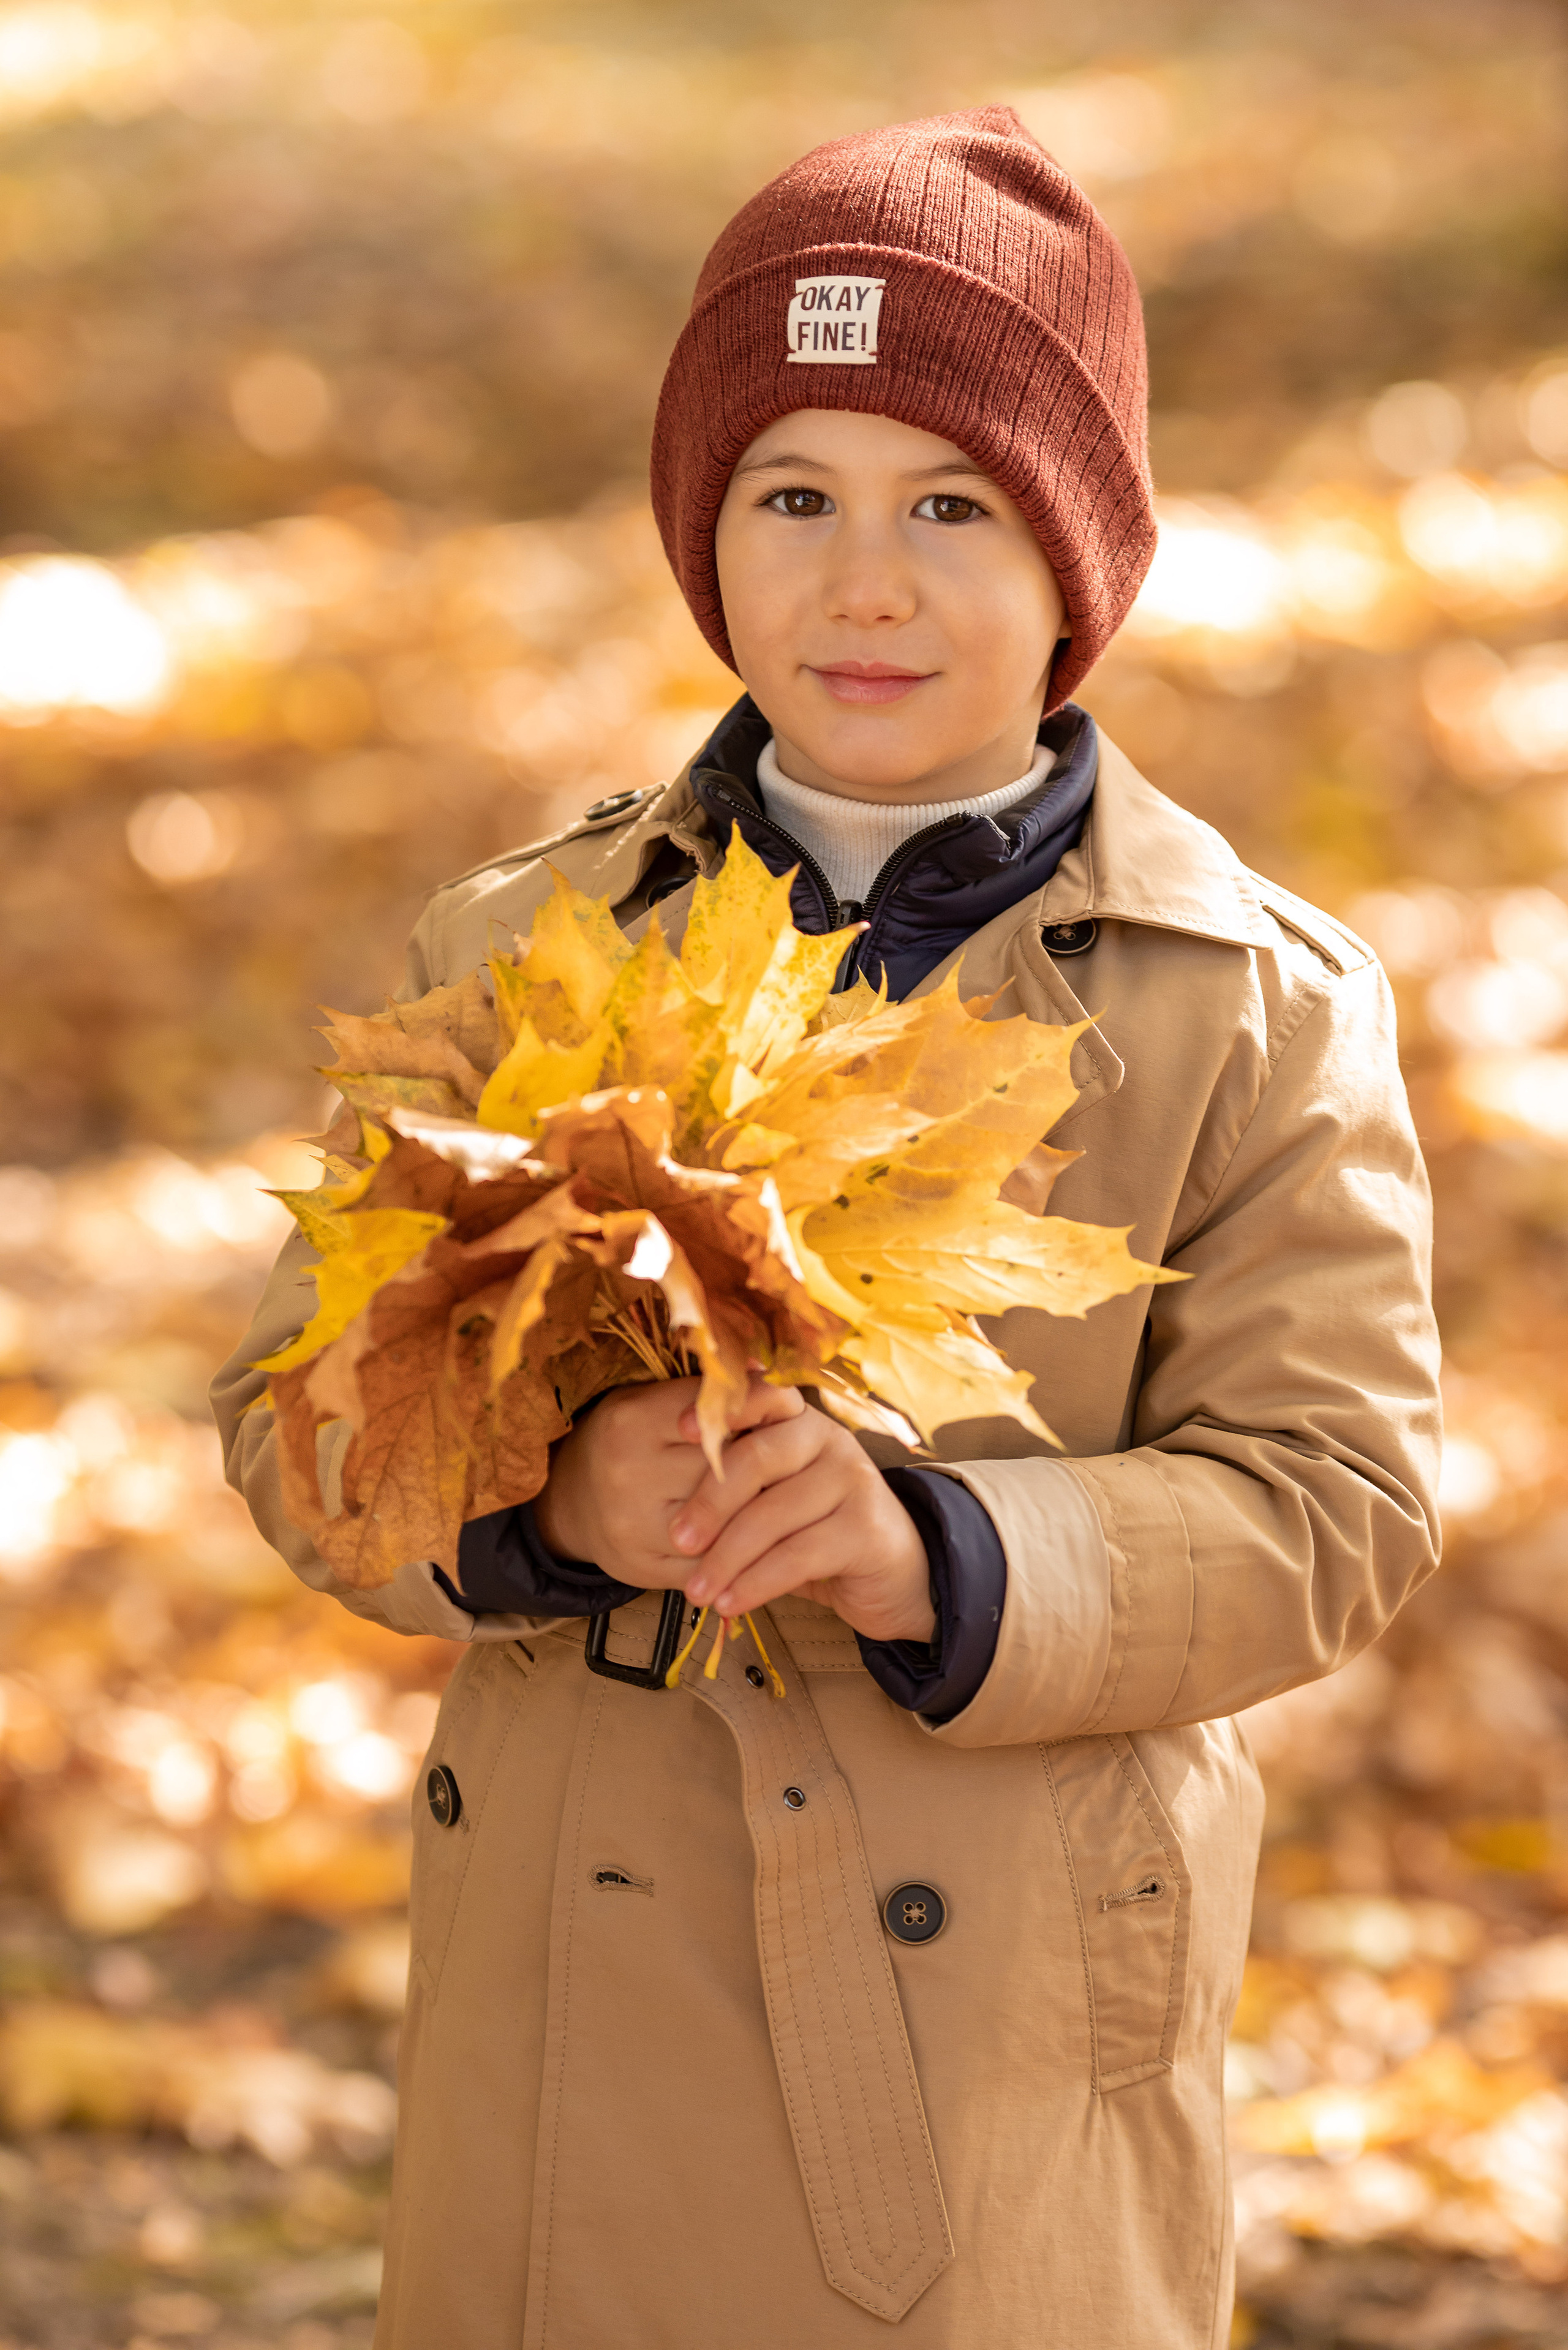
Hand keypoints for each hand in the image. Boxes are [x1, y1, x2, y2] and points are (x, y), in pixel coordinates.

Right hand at [533, 1376, 803, 1588]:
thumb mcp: (651, 1401)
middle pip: (728, 1467)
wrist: (570, 1501)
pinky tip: (763, 1535)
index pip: (716, 1410)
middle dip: (767, 1459)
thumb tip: (767, 1368)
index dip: (762, 1405)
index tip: (790, 1407)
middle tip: (795, 1452)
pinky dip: (745, 1550)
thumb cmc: (627, 1440)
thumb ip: (704, 1392)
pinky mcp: (647, 1569)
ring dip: (764, 1507)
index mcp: (632, 1420)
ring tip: (787, 1492)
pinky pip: (717, 1562)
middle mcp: (630, 1473)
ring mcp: (636, 1527)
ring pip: (728, 1520)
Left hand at [668, 1395, 934, 1646]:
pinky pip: (798, 1555)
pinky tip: (731, 1603)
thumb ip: (738, 1487)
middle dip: (710, 1502)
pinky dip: (757, 1583)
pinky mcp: (866, 1528)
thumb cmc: (815, 1533)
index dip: (722, 1411)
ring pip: (774, 1514)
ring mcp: (852, 1480)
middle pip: (758, 1458)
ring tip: (697, 1592)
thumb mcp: (774, 1501)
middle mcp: (829, 1440)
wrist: (892, 1576)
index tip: (679, 1431)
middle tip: (677, 1539)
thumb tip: (667, 1503)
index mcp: (799, 1421)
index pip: (760, 1400)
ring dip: (727, 1558)